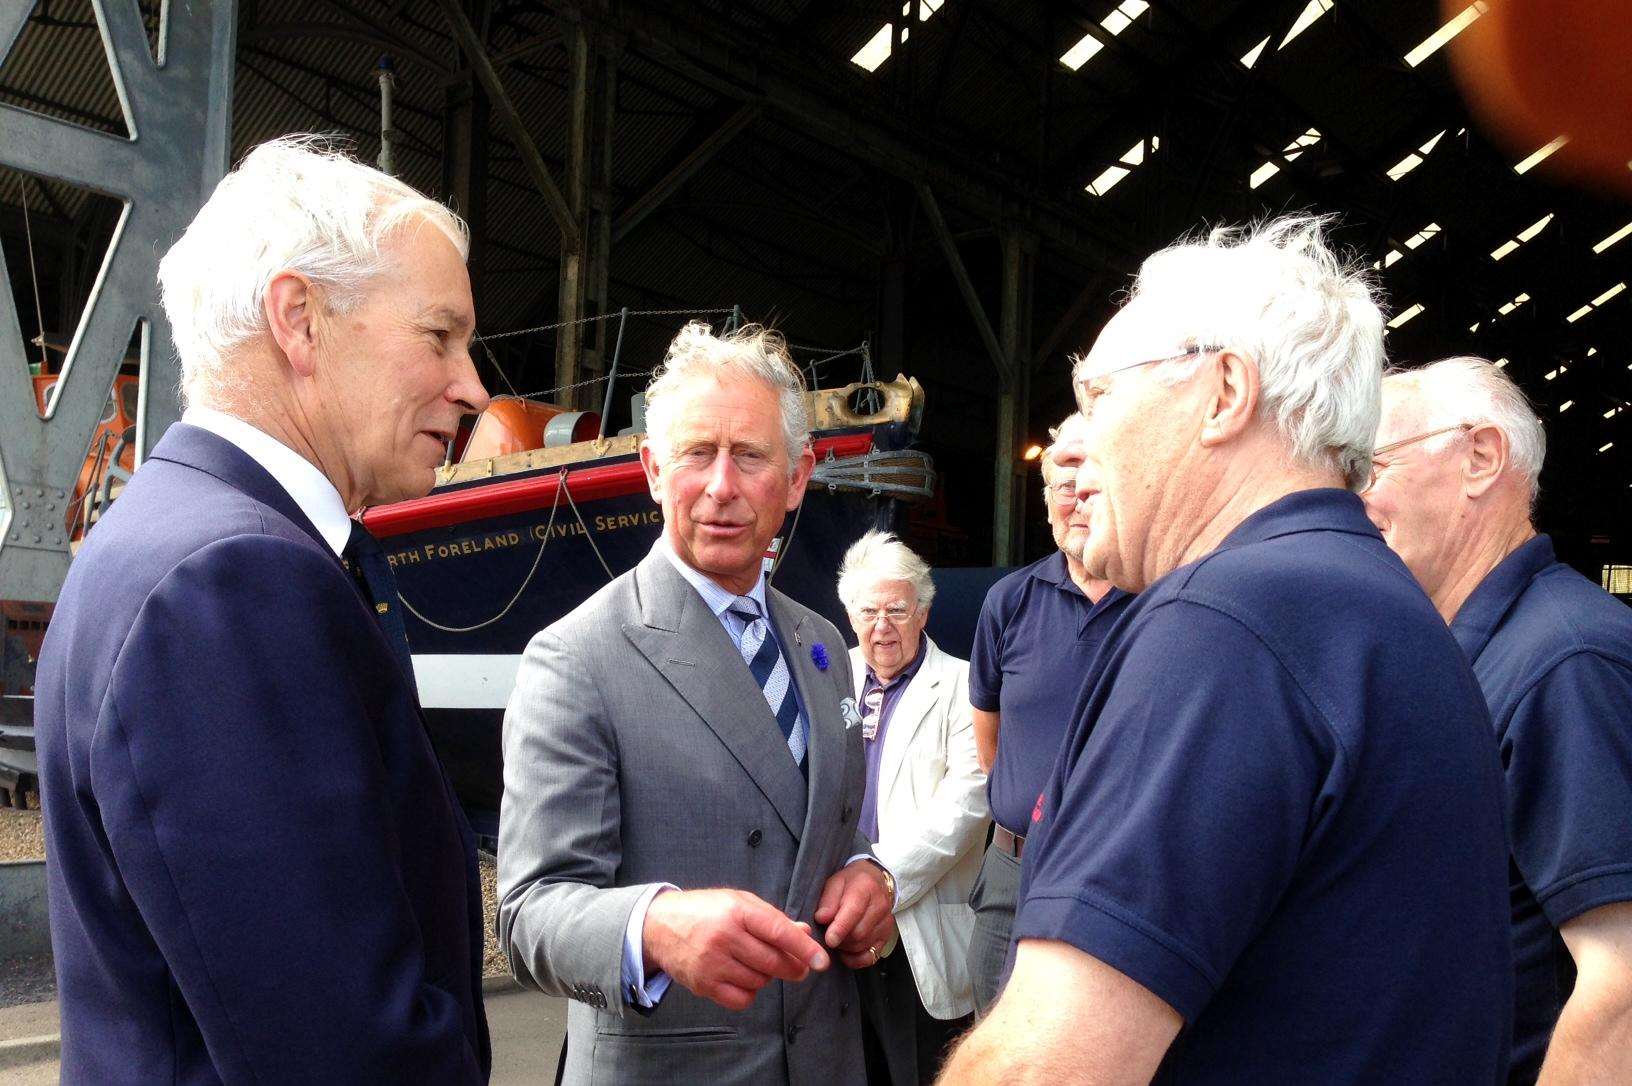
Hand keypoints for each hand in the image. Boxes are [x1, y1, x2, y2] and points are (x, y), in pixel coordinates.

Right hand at [642, 888, 829, 1010]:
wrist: (660, 926)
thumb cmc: (706, 910)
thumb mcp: (739, 903)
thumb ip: (773, 919)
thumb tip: (805, 934)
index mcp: (736, 911)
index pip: (778, 931)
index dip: (803, 948)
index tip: (821, 961)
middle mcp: (724, 937)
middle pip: (773, 962)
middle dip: (793, 967)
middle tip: (799, 967)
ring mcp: (712, 963)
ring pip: (760, 980)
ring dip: (767, 976)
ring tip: (755, 962)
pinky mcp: (703, 985)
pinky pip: (742, 998)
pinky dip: (750, 991)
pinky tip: (744, 977)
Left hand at [813, 861, 896, 969]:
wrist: (875, 881)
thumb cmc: (851, 883)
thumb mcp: (835, 882)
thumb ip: (828, 900)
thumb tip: (821, 918)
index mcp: (865, 888)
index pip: (854, 911)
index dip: (840, 928)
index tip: (829, 939)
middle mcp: (880, 905)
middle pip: (859, 933)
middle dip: (840, 939)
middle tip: (828, 934)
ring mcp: (885, 922)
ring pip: (863, 945)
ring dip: (846, 947)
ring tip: (837, 938)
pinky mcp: (886, 936)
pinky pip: (871, 956)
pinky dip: (856, 959)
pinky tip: (846, 952)